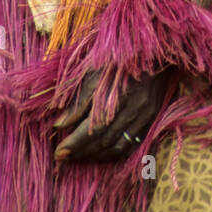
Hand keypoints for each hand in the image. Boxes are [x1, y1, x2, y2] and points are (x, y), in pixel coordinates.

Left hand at [52, 68, 171, 163]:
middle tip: (63, 157)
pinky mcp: (151, 119)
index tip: (59, 152)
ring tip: (78, 158)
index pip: (94, 126)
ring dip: (96, 156)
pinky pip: (132, 145)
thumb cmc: (119, 59)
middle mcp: (134, 108)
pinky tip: (101, 155)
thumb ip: (79, 100)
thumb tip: (60, 124)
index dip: (75, 142)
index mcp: (118, 93)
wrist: (152, 53)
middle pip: (105, 140)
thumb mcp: (95, 72)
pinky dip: (115, 154)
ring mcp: (145, 116)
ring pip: (119, 147)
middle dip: (81, 152)